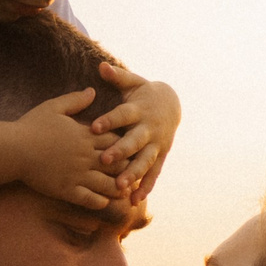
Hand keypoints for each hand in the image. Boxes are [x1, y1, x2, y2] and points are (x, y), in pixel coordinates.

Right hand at [13, 90, 119, 209]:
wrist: (12, 149)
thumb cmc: (31, 126)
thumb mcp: (54, 107)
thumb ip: (75, 100)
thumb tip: (92, 90)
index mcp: (85, 136)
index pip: (115, 139)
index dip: (125, 143)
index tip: (130, 147)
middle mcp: (85, 156)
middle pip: (117, 163)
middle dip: (126, 167)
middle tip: (134, 172)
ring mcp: (77, 175)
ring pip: (107, 184)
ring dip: (117, 188)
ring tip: (124, 192)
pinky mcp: (67, 190)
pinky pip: (89, 199)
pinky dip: (99, 202)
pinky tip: (104, 203)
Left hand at [91, 63, 179, 200]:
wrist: (172, 104)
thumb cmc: (144, 94)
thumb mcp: (133, 83)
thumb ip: (117, 77)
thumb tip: (101, 66)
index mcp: (139, 110)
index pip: (123, 115)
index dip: (109, 121)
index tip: (93, 127)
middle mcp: (148, 129)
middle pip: (134, 141)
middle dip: (121, 151)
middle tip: (105, 160)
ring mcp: (156, 145)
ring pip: (144, 161)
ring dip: (133, 174)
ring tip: (120, 186)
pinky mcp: (160, 156)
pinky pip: (153, 174)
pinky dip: (145, 187)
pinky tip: (134, 200)